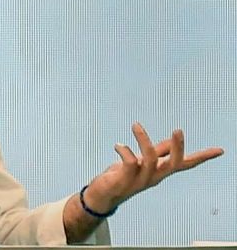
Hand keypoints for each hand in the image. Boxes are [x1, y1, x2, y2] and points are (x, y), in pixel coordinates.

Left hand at [84, 122, 223, 211]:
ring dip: (144, 140)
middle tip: (178, 129)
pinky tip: (118, 146)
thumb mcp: (143, 162)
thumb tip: (173, 141)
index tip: (220, 150)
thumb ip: (158, 152)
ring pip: (151, 159)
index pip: (187, 164)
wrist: (102, 195)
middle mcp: (155, 176)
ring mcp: (141, 180)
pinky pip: (130, 163)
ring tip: (136, 125)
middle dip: (178, 147)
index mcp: (161, 171)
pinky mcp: (125, 180)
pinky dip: (125, 151)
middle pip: (174, 164)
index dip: (203, 157)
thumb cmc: (122, 176)